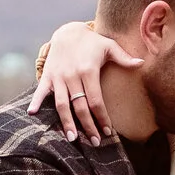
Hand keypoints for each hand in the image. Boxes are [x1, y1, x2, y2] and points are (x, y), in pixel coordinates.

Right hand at [26, 21, 140, 142]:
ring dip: (66, 122)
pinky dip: (36, 101)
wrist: (67, 31)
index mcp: (88, 70)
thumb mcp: (109, 46)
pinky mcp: (48, 76)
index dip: (102, 117)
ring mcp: (58, 77)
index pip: (96, 100)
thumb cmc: (91, 42)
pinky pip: (41, 91)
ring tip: (72, 139)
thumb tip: (142, 64)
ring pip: (62, 104)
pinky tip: (33, 114)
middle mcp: (72, 76)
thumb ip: (124, 57)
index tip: (108, 131)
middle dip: (87, 126)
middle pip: (80, 107)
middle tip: (94, 142)